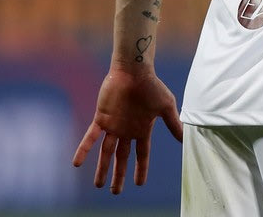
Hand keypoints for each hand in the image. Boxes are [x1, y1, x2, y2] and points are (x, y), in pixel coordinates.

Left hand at [72, 66, 184, 193]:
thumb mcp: (166, 107)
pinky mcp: (101, 119)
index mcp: (142, 130)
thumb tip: (186, 139)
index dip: (141, 169)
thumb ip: (173, 124)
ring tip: (98, 185)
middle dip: (119, 175)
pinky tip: (76, 163)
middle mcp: (127, 131)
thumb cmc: (152, 86)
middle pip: (122, 158)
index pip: (142, 154)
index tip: (139, 183)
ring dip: (102, 168)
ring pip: (106, 152)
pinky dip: (83, 150)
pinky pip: (90, 138)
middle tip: (115, 191)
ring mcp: (113, 126)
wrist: (134, 71)